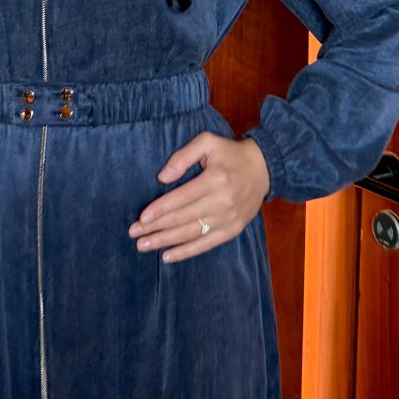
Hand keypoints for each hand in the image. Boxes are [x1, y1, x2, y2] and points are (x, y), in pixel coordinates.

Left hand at [128, 133, 270, 262]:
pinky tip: (168, 256)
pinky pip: (206, 244)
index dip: (160, 209)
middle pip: (183, 218)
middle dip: (156, 228)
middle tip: (134, 234)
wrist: (264, 169)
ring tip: (144, 245)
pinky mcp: (233, 230)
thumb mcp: (207, 142)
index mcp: (215, 179)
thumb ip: (183, 156)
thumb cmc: (230, 153)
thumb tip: (162, 177)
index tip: (141, 218)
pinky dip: (186, 252)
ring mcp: (229, 218)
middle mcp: (222, 201)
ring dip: (166, 241)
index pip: (181, 198)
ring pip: (192, 233)